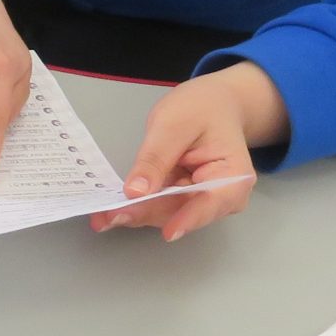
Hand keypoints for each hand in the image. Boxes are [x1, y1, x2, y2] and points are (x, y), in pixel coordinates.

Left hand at [90, 62, 284, 241]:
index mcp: (234, 176)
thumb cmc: (201, 107)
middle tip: (107, 217)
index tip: (168, 233)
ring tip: (101, 216)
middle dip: (144, 214)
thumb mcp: (173, 124)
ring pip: (166, 213)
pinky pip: (159, 205)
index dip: (187, 219)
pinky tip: (109, 210)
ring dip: (134, 214)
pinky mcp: (183, 198)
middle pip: (181, 211)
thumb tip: (135, 192)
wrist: (213, 103)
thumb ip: (155, 158)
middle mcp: (222, 197)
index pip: (211, 202)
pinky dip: (136, 205)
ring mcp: (201, 200)